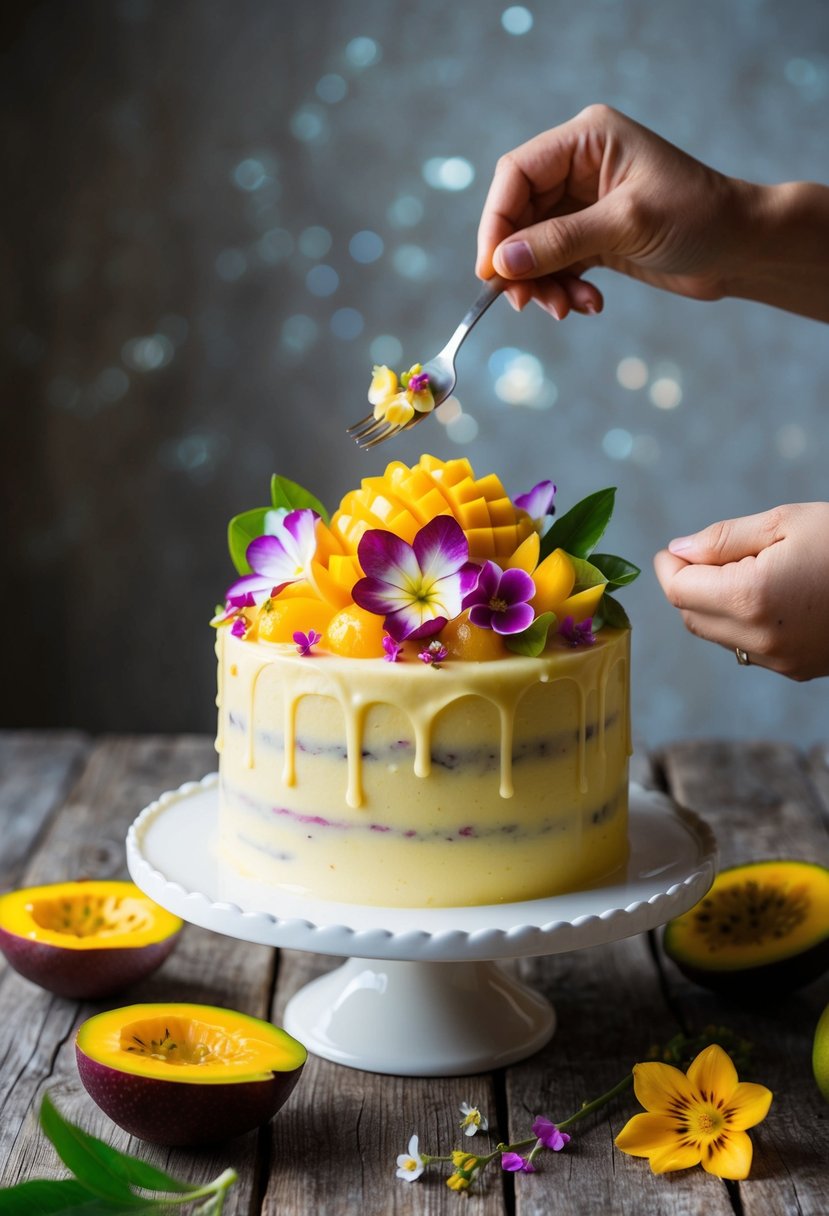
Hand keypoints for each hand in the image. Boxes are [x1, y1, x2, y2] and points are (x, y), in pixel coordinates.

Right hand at [476, 103, 752, 317]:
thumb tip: (502, 264)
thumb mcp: (626, 225)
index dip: (496, 222)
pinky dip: (564, 289)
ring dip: (543, 283)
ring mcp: (584, 203)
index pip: (516, 174)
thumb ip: (561, 242)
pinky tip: (588, 305)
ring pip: (534, 246)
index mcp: (586, 140)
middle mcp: (579, 166)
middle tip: (524, 303)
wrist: (743, 248)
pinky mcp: (593, 237)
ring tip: (565, 310)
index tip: (490, 270)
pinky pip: (557, 265)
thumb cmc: (698, 218)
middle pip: (519, 215)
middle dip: (520, 263)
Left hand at [653, 503, 828, 680]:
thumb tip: (678, 551)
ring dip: (714, 606)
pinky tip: (771, 596)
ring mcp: (780, 660)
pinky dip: (743, 623)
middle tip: (706, 556)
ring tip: (746, 571)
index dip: (669, 567)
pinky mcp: (798, 669)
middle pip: (691, 617)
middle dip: (688, 587)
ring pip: (718, 636)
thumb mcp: (786, 523)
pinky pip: (749, 648)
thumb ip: (723, 539)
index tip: (672, 550)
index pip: (679, 590)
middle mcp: (759, 639)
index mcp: (749, 597)